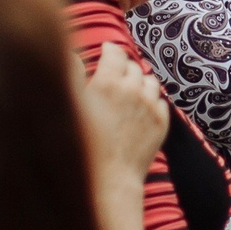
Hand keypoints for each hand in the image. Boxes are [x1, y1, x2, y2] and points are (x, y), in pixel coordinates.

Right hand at [76, 42, 168, 183]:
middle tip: (114, 72)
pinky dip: (152, 100)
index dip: (110, 50)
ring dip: (140, 81)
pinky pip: (161, 102)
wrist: (108, 180)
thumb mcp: (69, 107)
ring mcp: (150, 107)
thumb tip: (72, 55)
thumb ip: (71, 76)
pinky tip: (140, 108)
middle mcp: (133, 90)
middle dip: (123, 66)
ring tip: (129, 88)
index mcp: (108, 82)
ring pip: (150, 81)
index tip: (106, 50)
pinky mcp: (162, 124)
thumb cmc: (80, 146)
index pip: (115, 53)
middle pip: (133, 66)